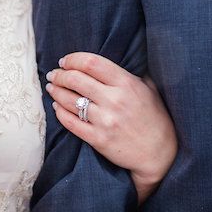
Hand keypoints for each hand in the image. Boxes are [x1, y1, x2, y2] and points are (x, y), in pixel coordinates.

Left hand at [45, 52, 177, 203]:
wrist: (159, 153)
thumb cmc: (155, 118)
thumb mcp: (149, 89)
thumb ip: (131, 73)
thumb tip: (114, 57)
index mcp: (127, 84)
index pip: (91, 63)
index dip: (73, 59)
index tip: (65, 60)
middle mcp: (114, 100)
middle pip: (76, 79)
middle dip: (60, 74)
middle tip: (54, 74)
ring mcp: (105, 121)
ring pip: (70, 100)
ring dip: (56, 92)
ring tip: (51, 87)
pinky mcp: (98, 139)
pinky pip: (71, 123)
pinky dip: (59, 113)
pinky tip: (56, 107)